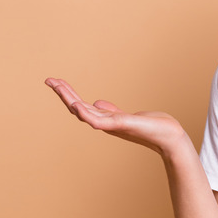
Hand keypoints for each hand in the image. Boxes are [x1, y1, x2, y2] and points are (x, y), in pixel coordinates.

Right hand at [45, 77, 189, 155]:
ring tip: (58, 86)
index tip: (55, 82)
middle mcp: (106, 123)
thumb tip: (98, 103)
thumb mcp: (129, 116)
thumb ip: (111, 111)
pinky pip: (99, 121)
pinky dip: (87, 114)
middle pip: (79, 108)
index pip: (82, 106)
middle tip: (48, 80)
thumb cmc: (152, 127)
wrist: (170, 138)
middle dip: (64, 94)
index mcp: (106, 119)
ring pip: (85, 113)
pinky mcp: (122, 126)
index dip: (69, 94)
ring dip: (70, 99)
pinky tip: (76, 105)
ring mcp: (113, 125)